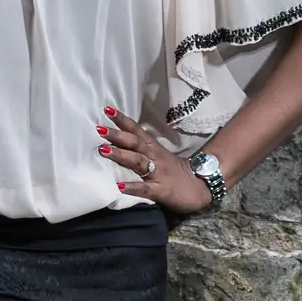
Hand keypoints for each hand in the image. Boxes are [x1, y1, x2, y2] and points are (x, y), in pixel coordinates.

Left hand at [96, 107, 215, 213]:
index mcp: (154, 149)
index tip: (107, 109)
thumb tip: (119, 143)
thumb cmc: (177, 173)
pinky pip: (146, 188)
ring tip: (103, 150)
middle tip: (99, 128)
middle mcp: (155, 158)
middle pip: (135, 143)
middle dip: (117, 135)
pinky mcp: (161, 190)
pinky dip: (133, 187)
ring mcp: (158, 173)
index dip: (123, 121)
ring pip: (138, 161)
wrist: (202, 187)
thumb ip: (143, 151)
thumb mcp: (160, 157)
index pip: (137, 131)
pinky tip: (119, 187)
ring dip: (121, 155)